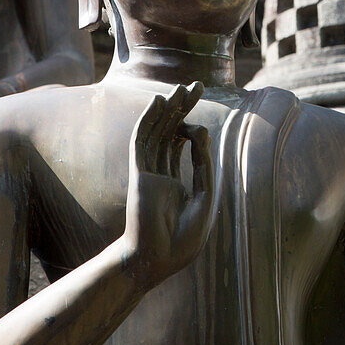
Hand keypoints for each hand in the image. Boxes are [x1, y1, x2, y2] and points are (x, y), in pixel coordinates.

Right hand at [121, 83, 217, 291]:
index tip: (202, 129)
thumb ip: (203, 164)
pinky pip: (142, 141)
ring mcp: (148, 173)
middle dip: (183, 109)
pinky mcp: (139, 173)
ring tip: (180, 87)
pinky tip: (157, 102)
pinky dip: (148, 120)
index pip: (185, 148)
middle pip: (171, 133)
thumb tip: (199, 128)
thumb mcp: (205, 199)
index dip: (195, 132)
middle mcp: (160, 174)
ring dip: (168, 109)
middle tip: (195, 84)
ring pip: (158, 133)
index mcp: (175, 184)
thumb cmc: (182, 240)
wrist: (157, 260)